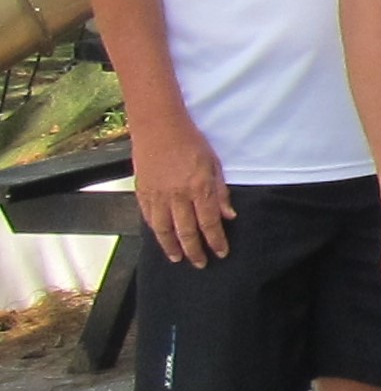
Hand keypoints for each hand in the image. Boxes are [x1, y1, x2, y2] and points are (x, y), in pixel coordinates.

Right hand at [129, 110, 233, 267]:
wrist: (158, 126)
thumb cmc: (191, 142)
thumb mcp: (214, 164)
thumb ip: (220, 192)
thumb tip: (229, 216)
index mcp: (199, 188)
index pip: (209, 223)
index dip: (215, 241)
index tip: (221, 252)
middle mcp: (177, 195)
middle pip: (186, 231)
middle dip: (195, 251)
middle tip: (201, 263)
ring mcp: (157, 195)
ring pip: (164, 229)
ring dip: (171, 247)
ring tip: (178, 258)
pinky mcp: (142, 191)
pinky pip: (149, 217)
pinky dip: (156, 231)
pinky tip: (161, 238)